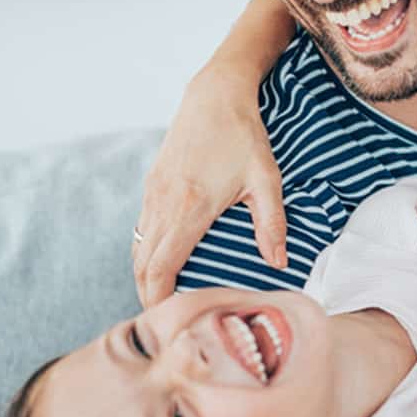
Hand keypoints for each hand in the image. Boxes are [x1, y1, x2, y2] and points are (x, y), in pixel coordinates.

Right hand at [133, 70, 284, 306]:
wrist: (214, 94)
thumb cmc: (244, 136)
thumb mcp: (266, 179)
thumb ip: (272, 223)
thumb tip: (278, 264)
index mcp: (189, 208)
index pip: (161, 266)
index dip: (159, 298)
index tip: (169, 320)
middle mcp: (163, 203)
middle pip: (142, 264)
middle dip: (149, 296)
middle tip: (166, 321)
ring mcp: (153, 193)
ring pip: (138, 247)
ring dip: (145, 275)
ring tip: (163, 299)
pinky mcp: (152, 184)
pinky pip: (141, 229)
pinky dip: (146, 253)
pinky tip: (164, 263)